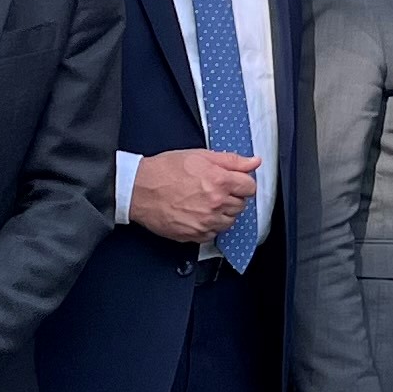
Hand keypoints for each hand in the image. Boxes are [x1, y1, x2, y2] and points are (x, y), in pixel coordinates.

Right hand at [129, 147, 260, 248]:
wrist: (139, 189)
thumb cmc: (164, 171)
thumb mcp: (200, 156)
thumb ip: (231, 160)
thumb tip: (253, 162)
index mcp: (219, 181)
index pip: (250, 187)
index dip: (242, 183)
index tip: (235, 182)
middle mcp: (216, 203)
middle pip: (241, 205)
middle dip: (232, 196)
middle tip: (214, 189)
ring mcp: (206, 222)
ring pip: (230, 221)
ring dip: (222, 212)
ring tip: (205, 202)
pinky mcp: (195, 235)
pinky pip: (214, 233)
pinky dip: (210, 225)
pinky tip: (197, 213)